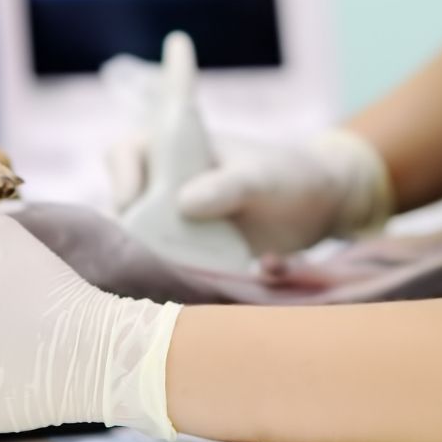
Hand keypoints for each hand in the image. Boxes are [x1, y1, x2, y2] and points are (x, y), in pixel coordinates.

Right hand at [108, 129, 394, 255]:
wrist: (319, 207)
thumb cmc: (286, 175)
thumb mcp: (262, 176)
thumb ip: (228, 185)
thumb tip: (184, 204)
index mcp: (175, 151)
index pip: (126, 153)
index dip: (122, 176)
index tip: (134, 203)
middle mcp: (165, 187)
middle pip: (125, 208)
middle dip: (132, 233)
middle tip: (155, 254)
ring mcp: (176, 224)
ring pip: (142, 244)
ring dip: (153, 262)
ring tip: (178, 277)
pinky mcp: (190, 257)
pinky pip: (169, 271)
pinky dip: (177, 281)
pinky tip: (201, 290)